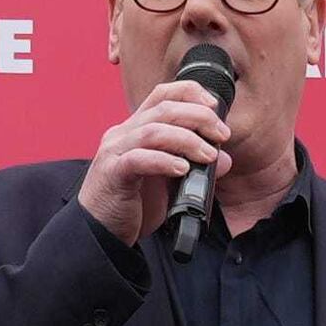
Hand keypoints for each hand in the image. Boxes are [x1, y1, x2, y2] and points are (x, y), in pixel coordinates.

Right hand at [76, 77, 229, 246]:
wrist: (100, 232)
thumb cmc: (131, 205)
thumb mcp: (168, 182)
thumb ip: (193, 166)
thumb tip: (224, 160)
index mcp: (134, 129)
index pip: (161, 95)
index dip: (190, 92)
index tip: (215, 106)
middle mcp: (122, 134)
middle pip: (163, 108)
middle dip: (199, 117)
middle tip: (221, 135)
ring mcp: (115, 152)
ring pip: (153, 131)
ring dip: (187, 140)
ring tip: (208, 155)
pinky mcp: (112, 174)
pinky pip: (138, 159)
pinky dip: (164, 161)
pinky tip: (182, 169)